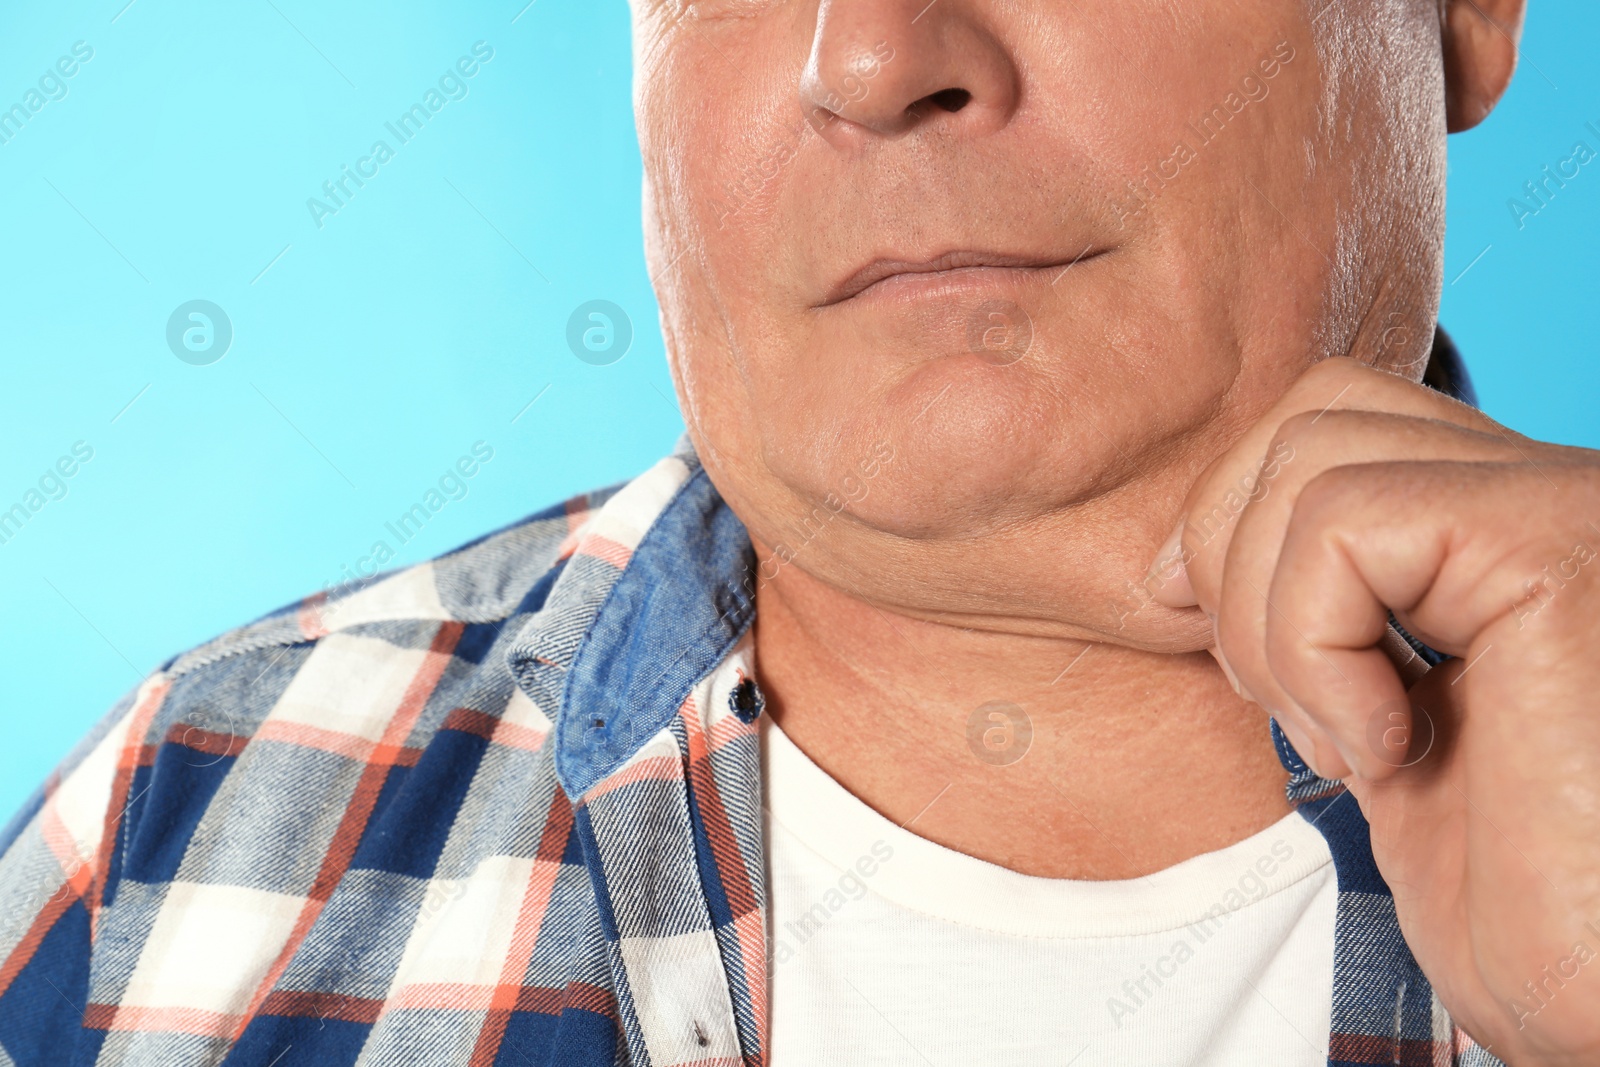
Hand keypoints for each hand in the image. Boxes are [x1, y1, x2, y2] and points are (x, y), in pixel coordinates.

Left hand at [1150, 357, 1599, 1063]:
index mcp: (1511, 537)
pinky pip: (1346, 526)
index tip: (1192, 622)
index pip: (1332, 422)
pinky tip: (1386, 752)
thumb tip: (1183, 563)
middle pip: (1315, 410)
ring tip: (1345, 743)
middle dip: (1227, 549)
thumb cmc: (1526, 902)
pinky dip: (1312, 647)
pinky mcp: (1560, 551)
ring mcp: (1566, 511)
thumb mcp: (1383, 728)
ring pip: (1313, 456)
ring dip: (1269, 621)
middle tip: (1270, 699)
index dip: (1228, 512)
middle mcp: (1553, 497)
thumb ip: (1321, 624)